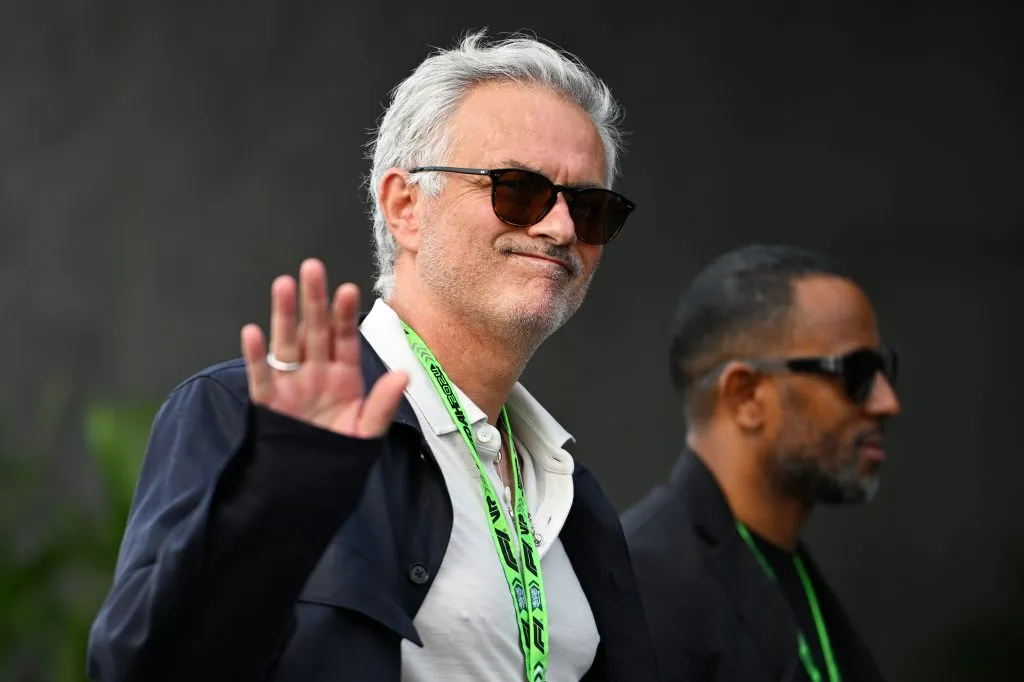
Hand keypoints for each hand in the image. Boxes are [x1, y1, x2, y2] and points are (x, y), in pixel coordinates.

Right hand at [240, 258, 408, 437]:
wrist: (312, 485)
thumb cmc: (341, 454)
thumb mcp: (368, 431)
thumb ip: (384, 404)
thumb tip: (403, 375)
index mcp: (344, 376)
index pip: (345, 337)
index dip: (345, 314)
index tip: (348, 289)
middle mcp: (316, 373)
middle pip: (314, 330)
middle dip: (314, 300)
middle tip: (312, 267)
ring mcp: (292, 385)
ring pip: (287, 343)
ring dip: (283, 315)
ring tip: (283, 285)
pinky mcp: (270, 403)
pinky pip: (261, 376)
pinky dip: (255, 356)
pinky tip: (251, 333)